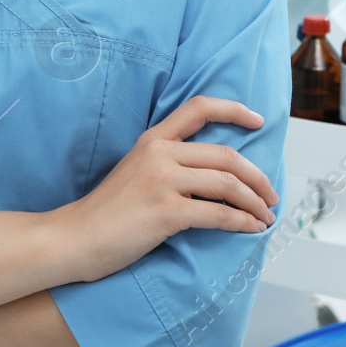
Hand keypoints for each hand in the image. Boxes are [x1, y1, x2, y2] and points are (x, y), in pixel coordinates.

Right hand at [54, 95, 278, 284]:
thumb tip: (212, 176)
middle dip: (257, 177)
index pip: (199, 108)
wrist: (73, 238)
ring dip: (255, 202)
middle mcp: (160, 153)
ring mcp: (162, 181)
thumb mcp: (135, 172)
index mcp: (153, 140)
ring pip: (228, 184)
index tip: (257, 120)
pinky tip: (250, 228)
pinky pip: (218, 214)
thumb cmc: (106, 213)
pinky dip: (242, 222)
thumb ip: (167, 163)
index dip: (234, 110)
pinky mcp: (166, 211)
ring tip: (266, 215)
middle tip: (271, 194)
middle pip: (226, 155)